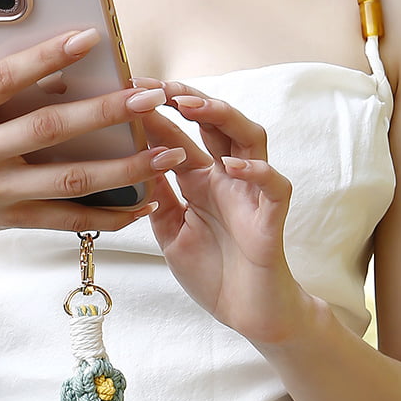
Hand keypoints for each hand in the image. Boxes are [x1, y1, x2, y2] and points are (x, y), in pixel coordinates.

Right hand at [0, 18, 176, 237]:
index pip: (5, 79)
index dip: (47, 57)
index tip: (90, 37)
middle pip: (48, 129)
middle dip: (105, 112)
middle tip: (149, 96)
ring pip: (69, 180)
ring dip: (124, 169)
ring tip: (167, 154)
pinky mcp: (12, 221)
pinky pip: (67, 219)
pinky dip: (110, 214)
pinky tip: (146, 203)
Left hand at [132, 79, 305, 345]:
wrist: (248, 314)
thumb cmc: (214, 271)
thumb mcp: (170, 231)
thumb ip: (157, 196)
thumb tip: (130, 158)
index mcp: (200, 180)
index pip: (179, 134)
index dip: (156, 110)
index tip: (126, 88)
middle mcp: (227, 178)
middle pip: (216, 122)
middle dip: (188, 98)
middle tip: (157, 85)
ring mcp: (251, 193)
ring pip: (250, 138)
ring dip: (223, 117)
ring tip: (193, 106)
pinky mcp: (271, 216)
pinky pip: (274, 185)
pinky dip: (257, 170)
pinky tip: (233, 166)